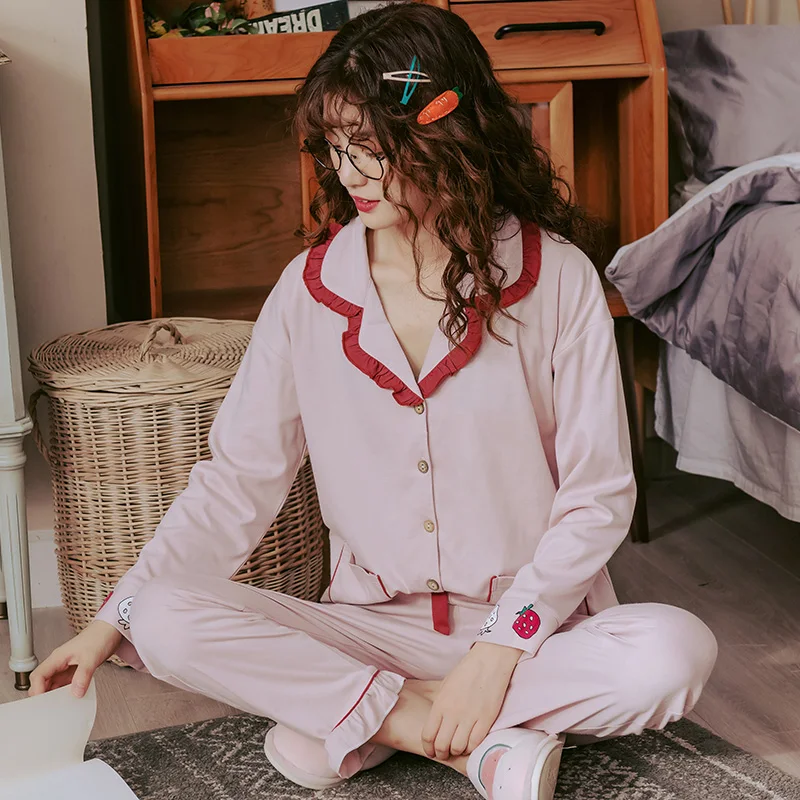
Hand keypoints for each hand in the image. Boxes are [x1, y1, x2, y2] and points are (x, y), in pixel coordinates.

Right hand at [29, 621, 122, 697]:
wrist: (111, 630)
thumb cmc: (100, 637)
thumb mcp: (91, 657)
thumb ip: (83, 675)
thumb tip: (76, 693)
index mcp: (57, 657)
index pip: (38, 676)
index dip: (37, 690)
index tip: (43, 702)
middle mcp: (59, 663)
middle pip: (42, 682)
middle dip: (43, 696)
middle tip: (50, 708)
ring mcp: (66, 667)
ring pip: (52, 685)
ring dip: (55, 695)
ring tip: (61, 706)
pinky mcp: (74, 671)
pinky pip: (64, 684)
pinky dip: (65, 693)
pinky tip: (72, 698)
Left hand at [421, 641, 521, 760]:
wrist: (489, 660)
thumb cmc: (467, 670)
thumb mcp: (445, 686)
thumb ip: (440, 706)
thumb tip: (436, 723)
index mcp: (440, 704)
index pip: (428, 735)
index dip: (428, 747)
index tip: (430, 751)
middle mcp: (453, 713)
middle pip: (441, 746)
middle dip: (440, 753)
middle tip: (443, 753)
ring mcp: (470, 717)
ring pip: (458, 748)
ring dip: (456, 751)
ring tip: (457, 748)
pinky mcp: (486, 719)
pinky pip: (475, 743)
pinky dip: (471, 748)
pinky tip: (470, 743)